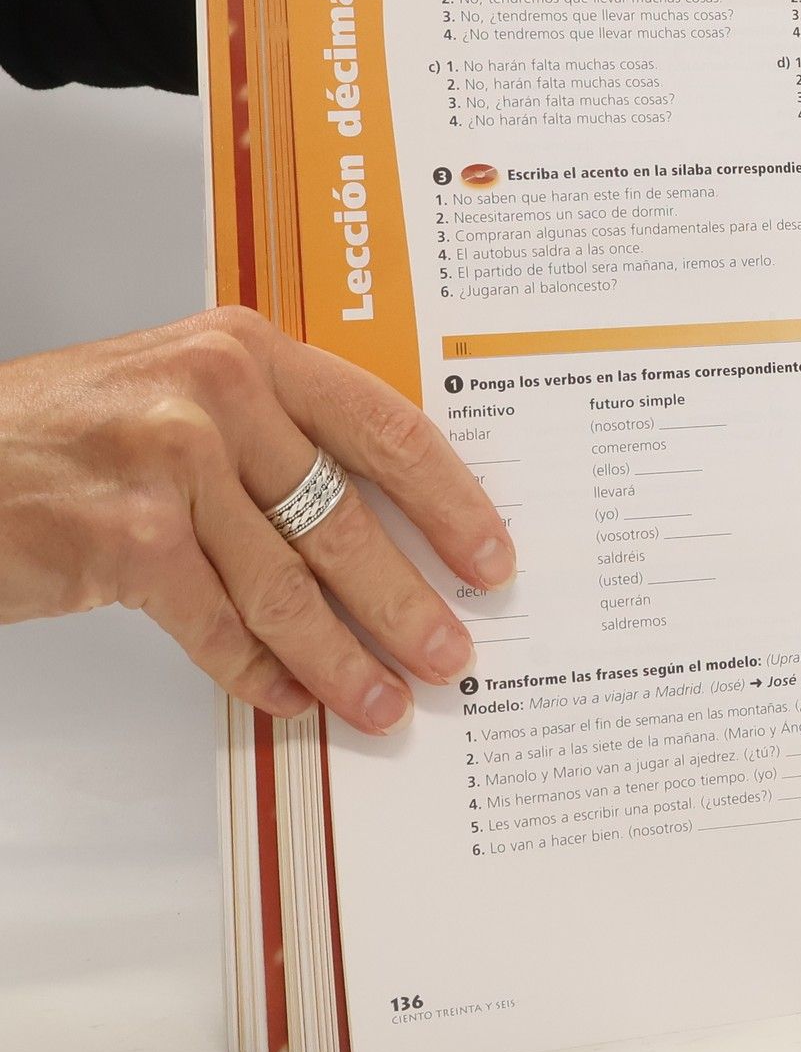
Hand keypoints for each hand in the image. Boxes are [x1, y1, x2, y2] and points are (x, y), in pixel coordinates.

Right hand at [0, 308, 515, 732]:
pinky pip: (221, 625)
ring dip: (343, 657)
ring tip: (383, 700)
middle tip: (451, 653)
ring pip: (290, 585)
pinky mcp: (127, 535)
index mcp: (248, 351)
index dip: (451, 501)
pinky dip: (259, 671)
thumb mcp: (178, 398)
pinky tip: (289, 697)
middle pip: (347, 519)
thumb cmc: (61, 434)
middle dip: (408, 602)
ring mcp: (171, 461)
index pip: (384, 428)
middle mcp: (217, 393)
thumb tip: (380, 529)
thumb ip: (273, 438)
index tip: (488, 555)